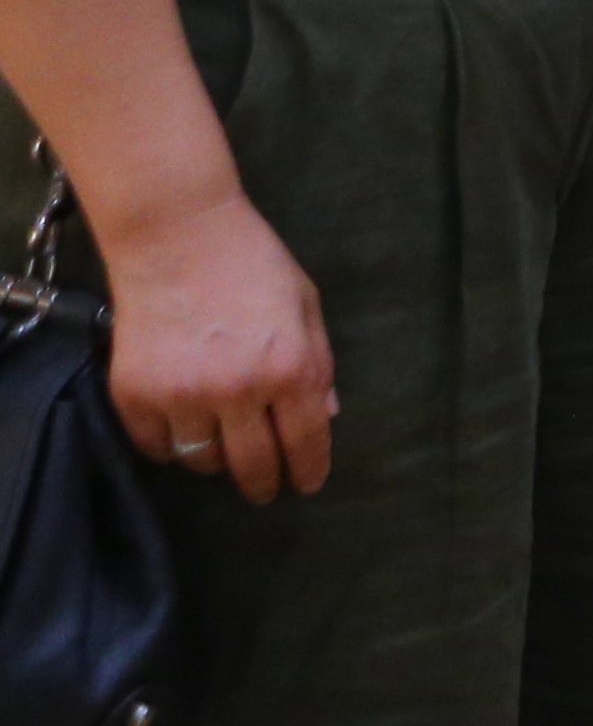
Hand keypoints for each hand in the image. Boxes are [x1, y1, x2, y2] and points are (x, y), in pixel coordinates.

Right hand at [98, 193, 334, 503]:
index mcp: (290, 369)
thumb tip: (323, 416)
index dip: (307, 471)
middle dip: (263, 484)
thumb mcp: (306, 307)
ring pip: (202, 461)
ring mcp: (182, 396)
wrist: (178, 236)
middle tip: (264, 489)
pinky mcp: (135, 394)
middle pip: (252, 465)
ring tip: (223, 447)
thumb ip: (317, 365)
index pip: (304, 442)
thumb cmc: (253, 263)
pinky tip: (183, 431)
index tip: (306, 485)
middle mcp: (238, 392)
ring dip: (216, 461)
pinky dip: (171, 447)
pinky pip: (156, 446)